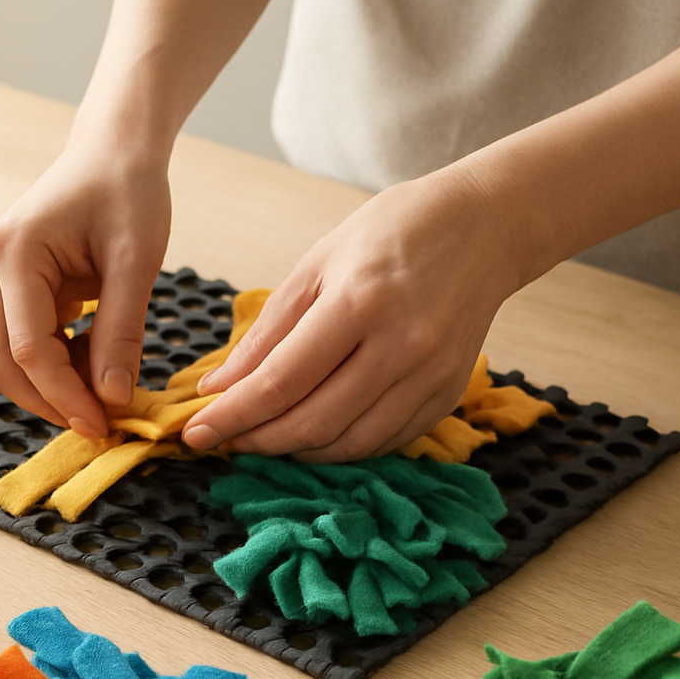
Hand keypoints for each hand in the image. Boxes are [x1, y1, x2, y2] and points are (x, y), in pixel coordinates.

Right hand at [0, 144, 170, 438]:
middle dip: (47, 401)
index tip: (104, 425)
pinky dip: (51, 363)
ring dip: (47, 385)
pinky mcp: (1, 284)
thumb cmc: (128, 192)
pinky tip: (91, 363)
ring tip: (101, 390)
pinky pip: (16, 340)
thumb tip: (112, 398)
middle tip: (98, 424)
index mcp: (14, 252)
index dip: (64, 395)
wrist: (112, 151)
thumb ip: (121, 331)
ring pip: (2, 357)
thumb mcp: (137, 260)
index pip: (28, 348)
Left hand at [184, 170, 521, 461]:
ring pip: (349, 444)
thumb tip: (217, 387)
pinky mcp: (447, 394)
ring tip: (262, 438)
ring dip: (295, 451)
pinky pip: (384, 442)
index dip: (232, 416)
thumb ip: (266, 333)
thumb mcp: (316, 266)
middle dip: (257, 440)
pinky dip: (340, 448)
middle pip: (313, 423)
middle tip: (222, 440)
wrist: (484, 227)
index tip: (195, 434)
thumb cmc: (390, 235)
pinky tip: (312, 435)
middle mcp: (401, 346)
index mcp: (359, 304)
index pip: (281, 382)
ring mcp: (430, 375)